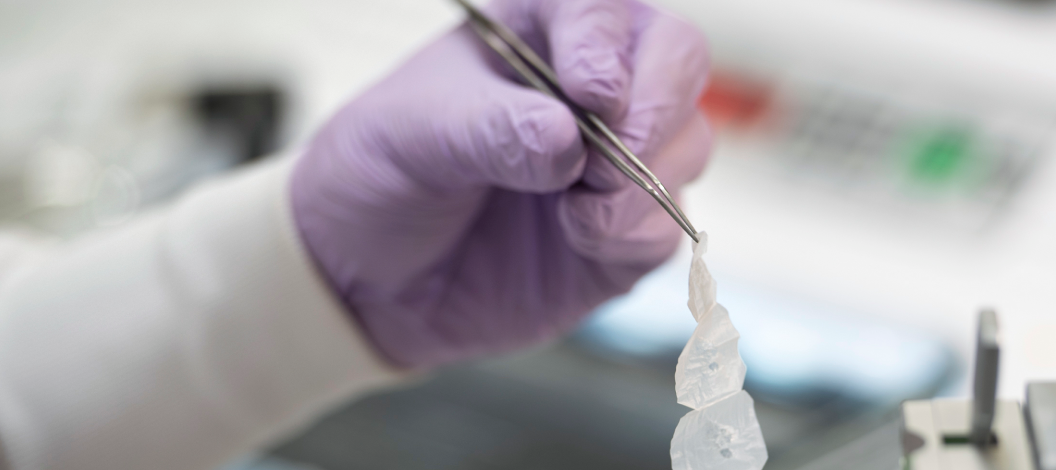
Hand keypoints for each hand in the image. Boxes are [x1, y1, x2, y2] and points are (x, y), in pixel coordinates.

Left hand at [291, 0, 711, 367]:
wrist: (367, 279)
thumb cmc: (382, 176)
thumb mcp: (406, 137)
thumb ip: (485, 129)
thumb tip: (566, 141)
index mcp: (537, 31)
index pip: (602, 7)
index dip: (605, 43)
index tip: (588, 93)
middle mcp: (591, 87)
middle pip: (678, 59)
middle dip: (656, 108)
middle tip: (607, 157)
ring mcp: (617, 160)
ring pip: (688, 143)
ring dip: (642, 181)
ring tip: (575, 212)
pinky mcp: (625, 231)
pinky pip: (667, 225)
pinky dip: (633, 235)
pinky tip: (581, 240)